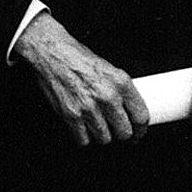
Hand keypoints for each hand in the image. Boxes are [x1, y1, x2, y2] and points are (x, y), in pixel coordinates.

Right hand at [14, 11, 149, 145]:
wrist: (50, 52)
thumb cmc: (77, 57)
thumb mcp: (108, 68)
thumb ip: (120, 90)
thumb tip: (129, 111)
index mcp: (121, 83)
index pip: (141, 117)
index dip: (141, 129)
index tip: (138, 132)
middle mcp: (107, 96)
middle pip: (124, 132)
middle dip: (121, 134)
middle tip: (117, 131)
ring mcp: (88, 108)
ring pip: (105, 139)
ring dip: (102, 135)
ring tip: (97, 125)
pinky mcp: (71, 115)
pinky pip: (84, 139)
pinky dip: (83, 136)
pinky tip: (83, 126)